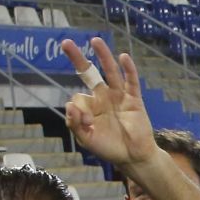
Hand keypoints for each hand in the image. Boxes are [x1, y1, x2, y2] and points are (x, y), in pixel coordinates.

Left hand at [59, 37, 157, 171]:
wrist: (133, 158)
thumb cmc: (109, 149)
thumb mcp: (86, 139)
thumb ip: (75, 123)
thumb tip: (70, 103)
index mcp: (90, 107)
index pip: (78, 98)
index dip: (79, 110)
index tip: (86, 123)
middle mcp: (103, 98)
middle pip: (89, 74)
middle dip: (78, 58)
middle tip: (65, 43)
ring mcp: (119, 97)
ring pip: (110, 72)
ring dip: (103, 56)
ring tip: (95, 40)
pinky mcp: (134, 100)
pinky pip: (131, 82)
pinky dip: (129, 69)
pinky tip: (124, 57)